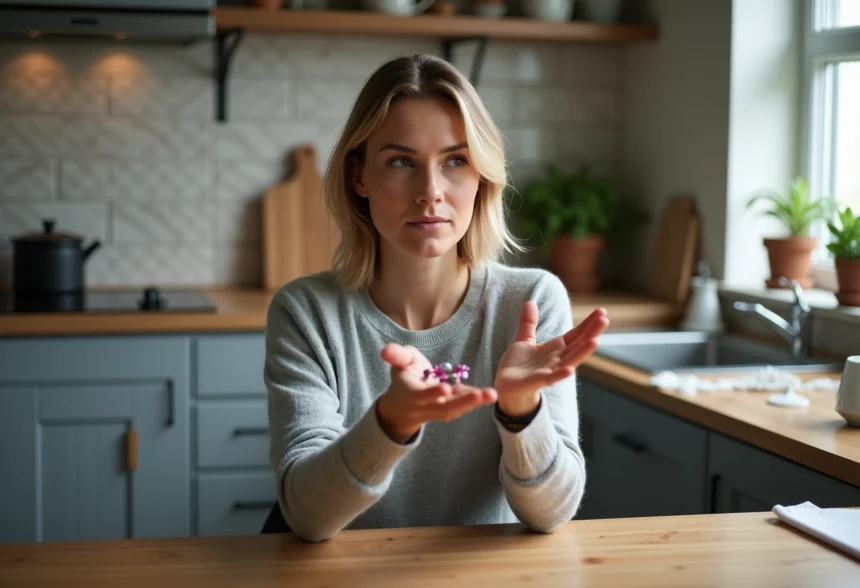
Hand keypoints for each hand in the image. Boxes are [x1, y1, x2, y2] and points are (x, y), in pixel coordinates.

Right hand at [376, 343, 497, 443]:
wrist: (402, 405)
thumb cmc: (403, 375)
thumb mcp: (398, 361)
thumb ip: (395, 355)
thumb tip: (385, 351)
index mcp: (410, 393)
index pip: (420, 395)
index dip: (431, 393)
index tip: (445, 389)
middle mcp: (424, 406)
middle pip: (442, 408)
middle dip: (461, 402)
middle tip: (479, 396)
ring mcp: (437, 411)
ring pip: (454, 410)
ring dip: (472, 404)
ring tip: (490, 395)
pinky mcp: (448, 408)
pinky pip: (461, 407)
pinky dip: (474, 401)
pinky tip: (489, 394)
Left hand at [495, 302, 608, 416]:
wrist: (505, 387)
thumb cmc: (517, 366)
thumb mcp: (523, 340)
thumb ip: (528, 323)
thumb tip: (530, 302)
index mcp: (555, 348)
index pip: (576, 334)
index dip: (588, 324)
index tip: (602, 311)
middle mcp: (557, 359)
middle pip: (578, 345)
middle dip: (591, 333)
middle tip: (605, 319)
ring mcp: (549, 371)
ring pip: (570, 360)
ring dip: (582, 352)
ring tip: (595, 341)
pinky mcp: (538, 381)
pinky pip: (551, 378)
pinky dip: (560, 375)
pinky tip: (571, 370)